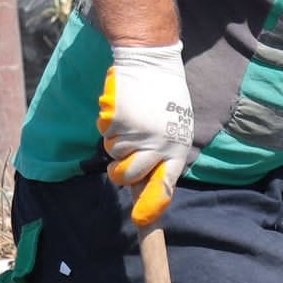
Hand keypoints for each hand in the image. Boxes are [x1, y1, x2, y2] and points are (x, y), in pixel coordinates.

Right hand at [98, 43, 193, 226]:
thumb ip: (164, 153)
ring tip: (131, 119)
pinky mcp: (118, 121)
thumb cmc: (165, 98)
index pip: (166, 183)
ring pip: (113, 154)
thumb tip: (148, 183)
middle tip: (121, 157)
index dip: (152, 204)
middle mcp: (159, 144)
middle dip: (120, 172)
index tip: (141, 220)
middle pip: (128, 176)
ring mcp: (137, 133)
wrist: (152, 63)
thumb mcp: (176, 127)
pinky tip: (122, 109)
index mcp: (178, 148)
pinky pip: (105, 134)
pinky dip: (108, 124)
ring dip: (116, 140)